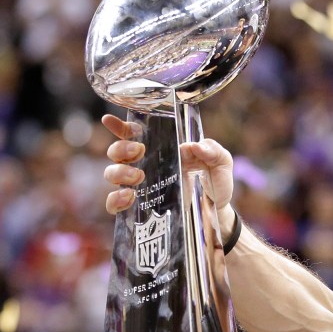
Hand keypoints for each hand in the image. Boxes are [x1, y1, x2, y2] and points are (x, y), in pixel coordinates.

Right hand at [101, 114, 235, 215]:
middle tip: (139, 151)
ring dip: (119, 172)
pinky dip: (116, 200)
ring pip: (112, 174)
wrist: (218, 211)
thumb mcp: (221, 162)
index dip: (119, 126)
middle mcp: (145, 164)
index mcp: (162, 148)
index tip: (110, 120)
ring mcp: (140, 186)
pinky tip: (130, 197)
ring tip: (138, 176)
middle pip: (116, 151)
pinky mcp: (140, 208)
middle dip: (121, 148)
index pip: (133, 133)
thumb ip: (212, 150)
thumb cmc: (216, 181)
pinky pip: (114, 204)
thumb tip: (194, 147)